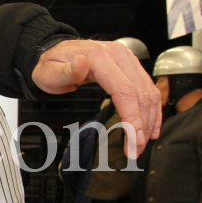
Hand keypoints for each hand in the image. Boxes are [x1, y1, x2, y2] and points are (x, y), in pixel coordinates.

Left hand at [31, 39, 160, 157]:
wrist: (58, 52)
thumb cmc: (51, 65)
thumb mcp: (48, 71)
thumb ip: (65, 72)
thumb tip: (81, 64)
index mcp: (99, 56)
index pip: (123, 90)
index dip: (132, 116)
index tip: (135, 139)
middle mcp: (118, 55)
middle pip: (139, 93)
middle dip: (141, 124)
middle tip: (136, 150)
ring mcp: (127, 59)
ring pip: (147, 91)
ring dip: (148, 120)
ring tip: (141, 144)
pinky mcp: (131, 66)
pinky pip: (147, 87)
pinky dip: (152, 108)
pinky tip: (152, 127)